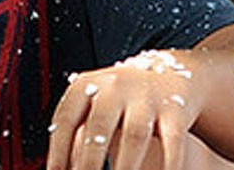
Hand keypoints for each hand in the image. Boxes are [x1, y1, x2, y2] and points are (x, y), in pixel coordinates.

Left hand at [48, 50, 200, 169]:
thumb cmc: (122, 98)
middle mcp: (117, 87)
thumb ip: (76, 132)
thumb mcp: (94, 104)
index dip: (58, 150)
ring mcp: (147, 97)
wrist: (170, 72)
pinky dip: (167, 166)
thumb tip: (59, 168)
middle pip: (99, 127)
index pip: (66, 118)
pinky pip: (172, 142)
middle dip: (89, 164)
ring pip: (134, 136)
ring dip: (124, 169)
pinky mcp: (175, 110)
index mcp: (89, 85)